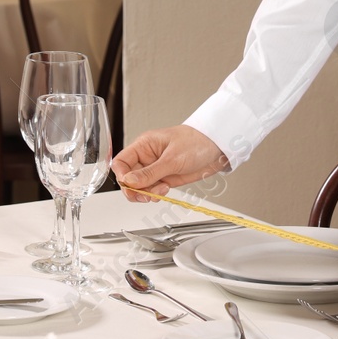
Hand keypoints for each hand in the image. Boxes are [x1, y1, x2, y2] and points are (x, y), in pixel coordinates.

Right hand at [110, 125, 229, 200]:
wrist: (216, 148)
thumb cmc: (196, 143)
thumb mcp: (172, 158)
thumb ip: (150, 172)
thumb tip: (129, 182)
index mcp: (143, 145)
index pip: (121, 162)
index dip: (121, 175)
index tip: (130, 186)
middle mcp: (146, 157)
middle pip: (127, 178)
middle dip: (135, 189)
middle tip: (146, 194)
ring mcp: (155, 169)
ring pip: (139, 187)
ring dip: (146, 193)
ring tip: (160, 191)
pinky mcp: (164, 178)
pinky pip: (151, 190)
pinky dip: (155, 194)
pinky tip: (164, 191)